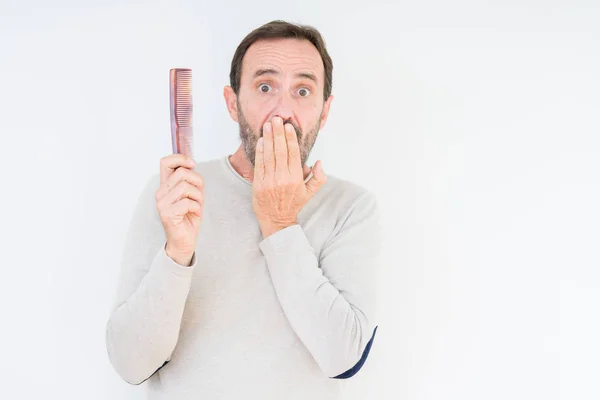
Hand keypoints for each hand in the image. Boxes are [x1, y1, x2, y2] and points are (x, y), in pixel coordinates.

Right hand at [155, 154, 203, 264]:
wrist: (185, 240)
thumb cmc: (189, 217)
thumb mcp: (192, 194)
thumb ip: (190, 181)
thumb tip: (191, 164)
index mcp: (166, 186)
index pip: (165, 162)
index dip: (180, 158)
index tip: (192, 164)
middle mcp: (161, 193)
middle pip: (182, 173)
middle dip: (197, 183)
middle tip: (198, 196)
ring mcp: (162, 203)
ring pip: (186, 187)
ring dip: (198, 197)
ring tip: (196, 206)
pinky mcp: (167, 214)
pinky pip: (188, 203)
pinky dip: (196, 208)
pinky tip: (193, 214)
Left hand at [252, 117, 326, 237]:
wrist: (277, 221)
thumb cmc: (293, 205)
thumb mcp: (310, 193)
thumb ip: (318, 178)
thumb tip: (319, 163)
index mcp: (296, 178)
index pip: (293, 154)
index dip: (290, 138)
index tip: (288, 126)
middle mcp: (283, 178)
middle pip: (280, 151)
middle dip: (278, 133)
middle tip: (277, 119)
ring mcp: (269, 181)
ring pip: (269, 155)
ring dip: (268, 138)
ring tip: (267, 125)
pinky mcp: (258, 184)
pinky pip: (259, 164)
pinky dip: (260, 151)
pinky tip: (260, 140)